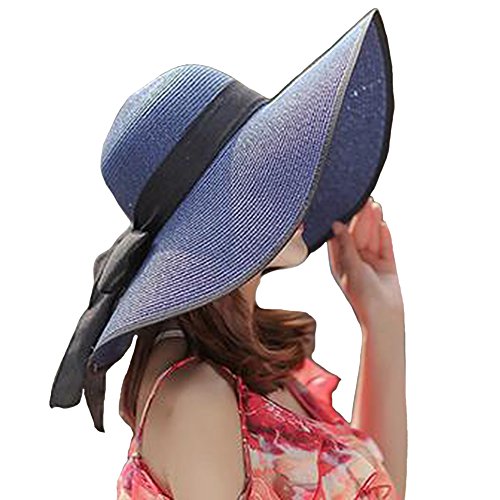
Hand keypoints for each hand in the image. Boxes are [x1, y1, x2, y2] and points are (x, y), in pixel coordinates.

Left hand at [327, 197, 403, 330]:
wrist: (384, 317)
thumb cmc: (361, 296)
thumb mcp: (350, 268)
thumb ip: (345, 245)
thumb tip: (336, 224)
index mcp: (340, 262)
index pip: (339, 237)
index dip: (342, 220)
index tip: (343, 203)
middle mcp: (354, 261)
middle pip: (357, 234)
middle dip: (360, 217)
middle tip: (364, 199)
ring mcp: (371, 263)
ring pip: (372, 237)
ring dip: (373, 222)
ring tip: (375, 204)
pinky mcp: (386, 265)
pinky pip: (385, 246)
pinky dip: (384, 234)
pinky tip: (383, 221)